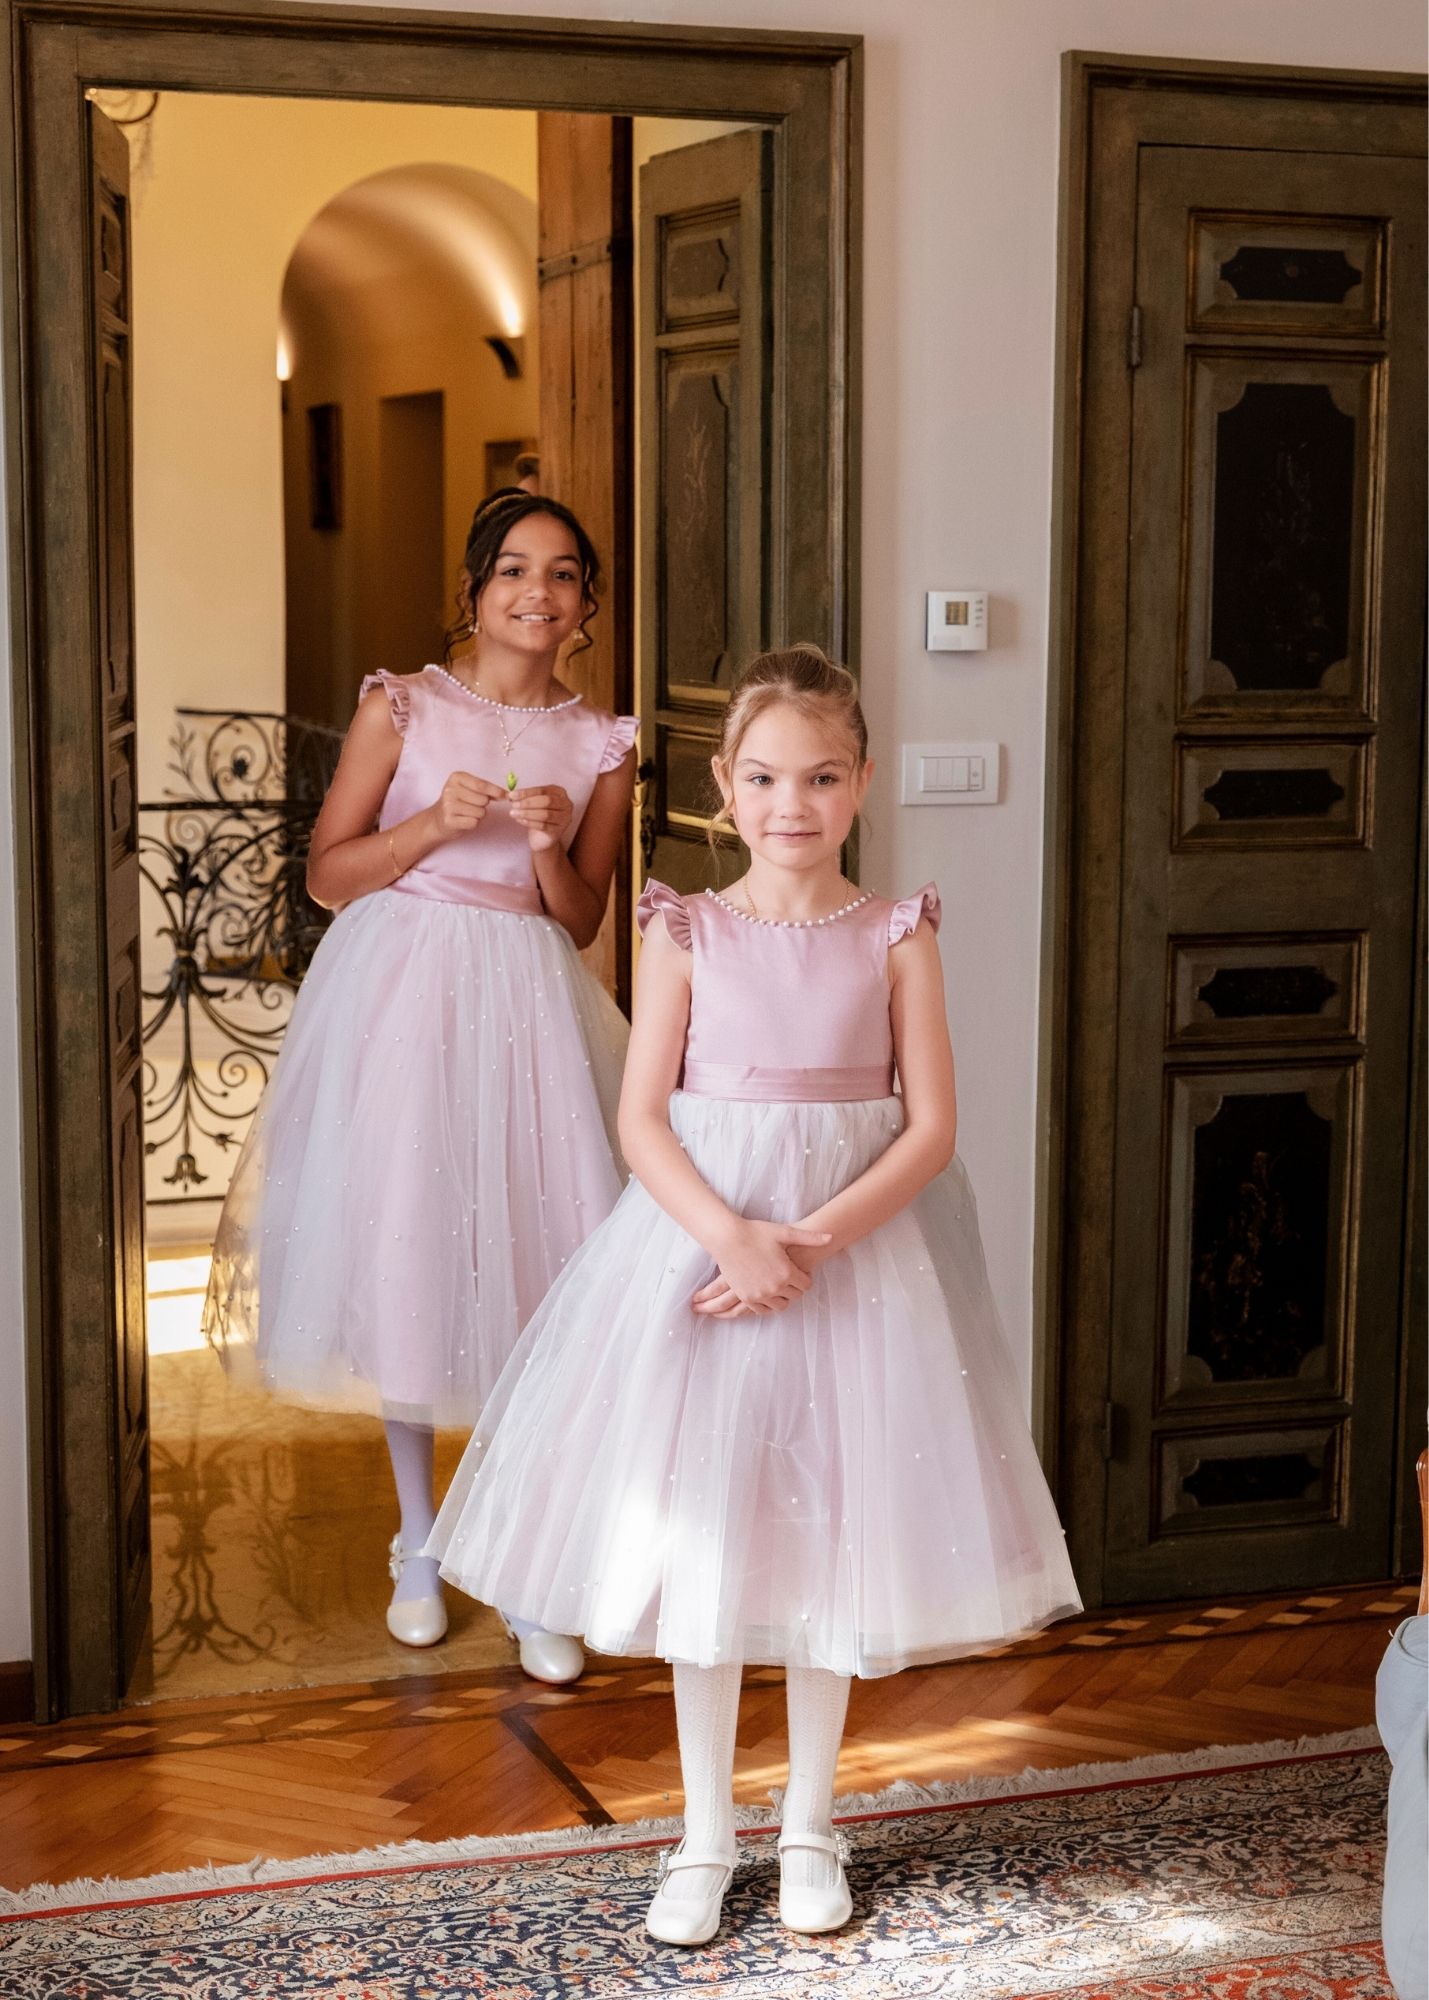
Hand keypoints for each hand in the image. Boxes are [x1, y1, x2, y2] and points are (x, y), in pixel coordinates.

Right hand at [430, 771, 505, 839]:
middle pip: (483, 800)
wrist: (438, 819)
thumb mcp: (469, 789)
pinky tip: (463, 820)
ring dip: (478, 815)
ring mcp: (448, 805)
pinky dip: (473, 823)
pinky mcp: (449, 820)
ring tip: (467, 812)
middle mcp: (450, 790)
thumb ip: (486, 790)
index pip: (482, 785)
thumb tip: (506, 794)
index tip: (505, 795)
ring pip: (480, 812)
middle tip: (472, 804)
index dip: (496, 791)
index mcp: (456, 778)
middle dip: (483, 804)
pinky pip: (474, 822)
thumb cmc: (458, 802)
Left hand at [509, 782, 574, 852]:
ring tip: (513, 813)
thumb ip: (525, 797)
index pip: (542, 790)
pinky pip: (543, 826)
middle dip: (527, 802)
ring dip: (527, 813)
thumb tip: (511, 795)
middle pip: (546, 801)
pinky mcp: (558, 831)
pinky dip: (529, 822)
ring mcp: (564, 819)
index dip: (526, 792)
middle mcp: (566, 804)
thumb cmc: (538, 816)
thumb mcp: (534, 803)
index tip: (512, 795)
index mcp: (560, 793)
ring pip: (545, 814)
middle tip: (513, 805)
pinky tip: (519, 820)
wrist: (542, 837)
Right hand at [691, 1220, 831, 1318]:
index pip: (806, 1285)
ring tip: (776, 1284)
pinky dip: (766, 1304)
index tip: (799, 1271)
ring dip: (781, 1297)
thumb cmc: (755, 1232)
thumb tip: (831, 1237)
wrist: (727, 1237)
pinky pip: (762, 1310)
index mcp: (787, 1272)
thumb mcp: (784, 1232)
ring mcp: (760, 1294)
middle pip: (794, 1296)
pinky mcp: (746, 1297)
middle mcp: (775, 1287)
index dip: (804, 1278)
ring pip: (779, 1306)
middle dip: (794, 1288)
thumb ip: (809, 1238)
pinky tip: (765, 1292)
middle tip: (788, 1277)